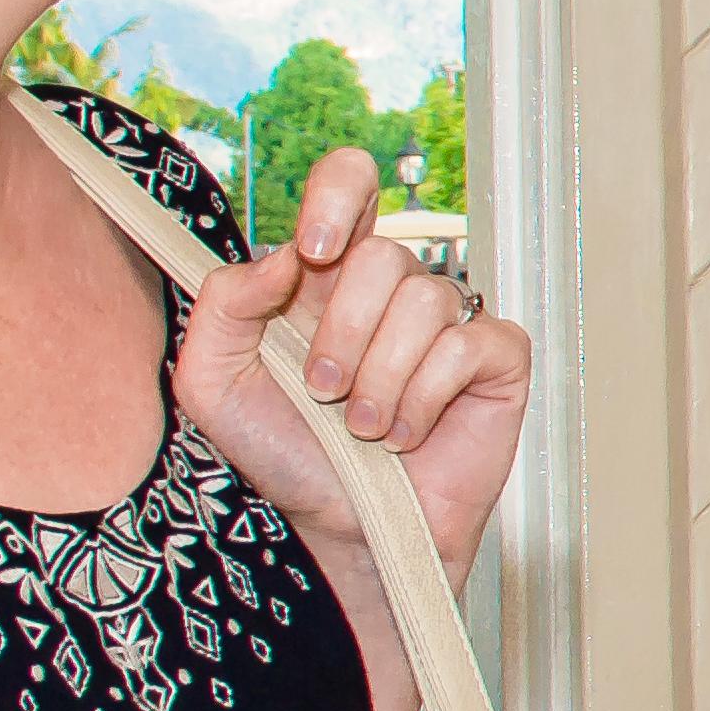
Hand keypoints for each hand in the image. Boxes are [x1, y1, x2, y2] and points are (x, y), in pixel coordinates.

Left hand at [171, 146, 529, 593]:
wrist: (343, 528)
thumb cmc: (285, 456)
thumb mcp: (213, 383)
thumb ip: (222, 304)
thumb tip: (282, 256)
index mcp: (327, 274)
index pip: (350, 181)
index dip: (338, 196)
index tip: (313, 254)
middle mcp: (391, 290)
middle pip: (384, 255)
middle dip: (344, 332)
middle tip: (324, 390)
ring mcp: (449, 322)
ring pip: (426, 302)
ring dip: (382, 379)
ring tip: (364, 425)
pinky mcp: (496, 360)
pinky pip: (469, 346)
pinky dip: (427, 397)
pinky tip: (409, 431)